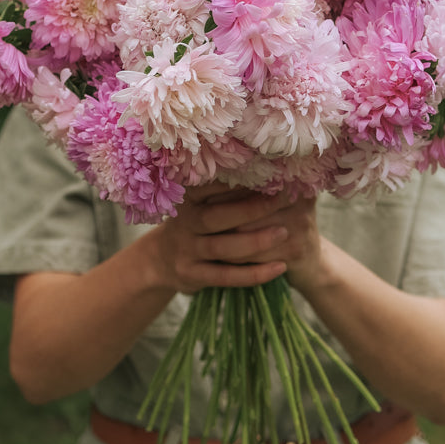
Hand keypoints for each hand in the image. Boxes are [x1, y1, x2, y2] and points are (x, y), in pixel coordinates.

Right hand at [146, 184, 321, 295]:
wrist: (160, 260)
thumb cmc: (195, 222)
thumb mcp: (199, 201)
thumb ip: (224, 188)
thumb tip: (268, 168)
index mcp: (187, 198)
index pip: (208, 186)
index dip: (236, 181)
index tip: (265, 171)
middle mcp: (184, 223)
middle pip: (215, 217)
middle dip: (250, 209)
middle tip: (281, 199)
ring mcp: (187, 251)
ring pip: (222, 248)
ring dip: (255, 241)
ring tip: (284, 232)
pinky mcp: (193, 275)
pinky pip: (226, 276)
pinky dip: (254, 274)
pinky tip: (280, 267)